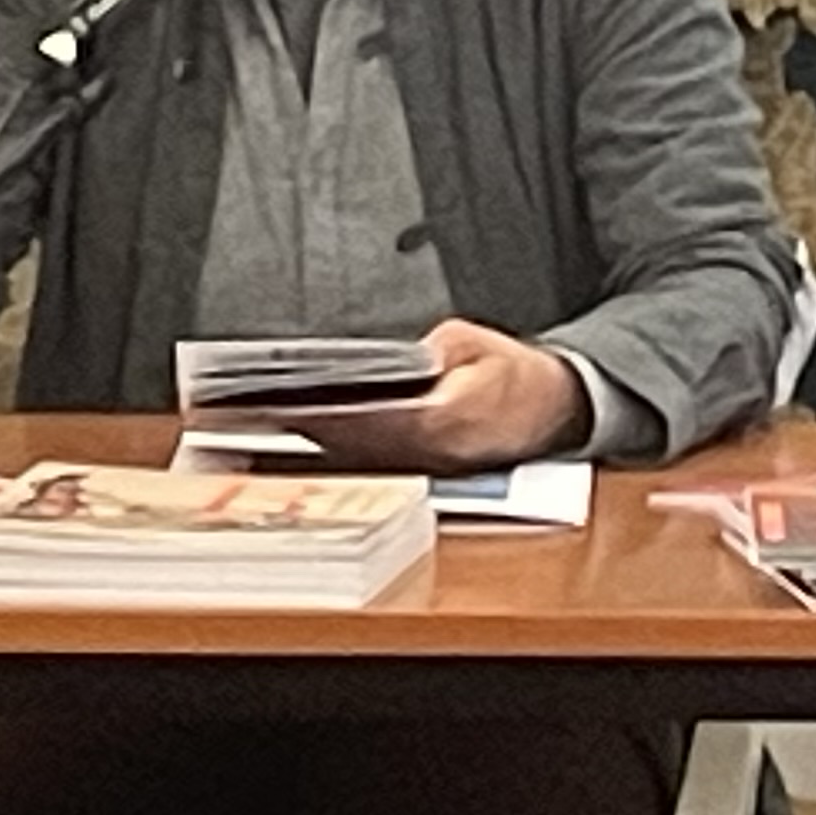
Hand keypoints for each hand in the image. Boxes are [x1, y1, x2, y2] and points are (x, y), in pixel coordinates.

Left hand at [285, 320, 587, 473]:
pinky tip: (309, 434)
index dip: (331, 415)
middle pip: (359, 445)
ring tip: (271, 423)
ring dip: (318, 443)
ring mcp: (431, 469)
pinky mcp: (427, 473)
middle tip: (261, 416)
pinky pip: (377, 464)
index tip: (292, 406)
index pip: (376, 420)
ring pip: (363, 460)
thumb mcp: (471, 341)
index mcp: (447, 418)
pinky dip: (341, 450)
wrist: (554, 411)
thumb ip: (429, 351)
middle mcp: (435, 453)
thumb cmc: (513, 374)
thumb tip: (394, 363)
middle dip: (310, 430)